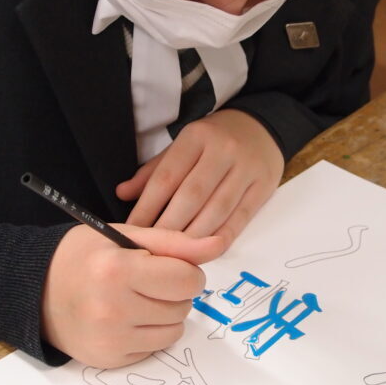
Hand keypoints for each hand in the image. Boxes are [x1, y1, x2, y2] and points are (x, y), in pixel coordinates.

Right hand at [42, 224, 225, 367]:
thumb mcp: (124, 235)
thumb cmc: (82, 256)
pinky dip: (147, 334)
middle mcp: (112, 308)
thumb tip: (219, 244)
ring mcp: (110, 339)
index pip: (187, 279)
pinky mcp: (108, 360)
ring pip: (174, 331)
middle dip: (173, 292)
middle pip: (183, 306)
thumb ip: (175, 242)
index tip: (166, 266)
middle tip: (146, 282)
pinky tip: (124, 319)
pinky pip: (154, 349)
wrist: (34, 290)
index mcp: (117, 269)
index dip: (184, 270)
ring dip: (165, 315)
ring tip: (136, 299)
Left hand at [115, 109, 283, 245]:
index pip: (166, 177)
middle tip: (152, 249)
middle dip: (168, 227)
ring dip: (193, 238)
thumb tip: (122, 194)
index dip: (147, 207)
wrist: (261, 128)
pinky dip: (219, 239)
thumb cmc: (214, 141)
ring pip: (216, 211)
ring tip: (174, 255)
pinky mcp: (263, 187)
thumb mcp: (183, 145)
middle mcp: (222, 151)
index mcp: (196, 137)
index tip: (133, 229)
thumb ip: (154, 170)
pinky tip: (203, 251)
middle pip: (191, 197)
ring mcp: (246, 169)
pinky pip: (240, 219)